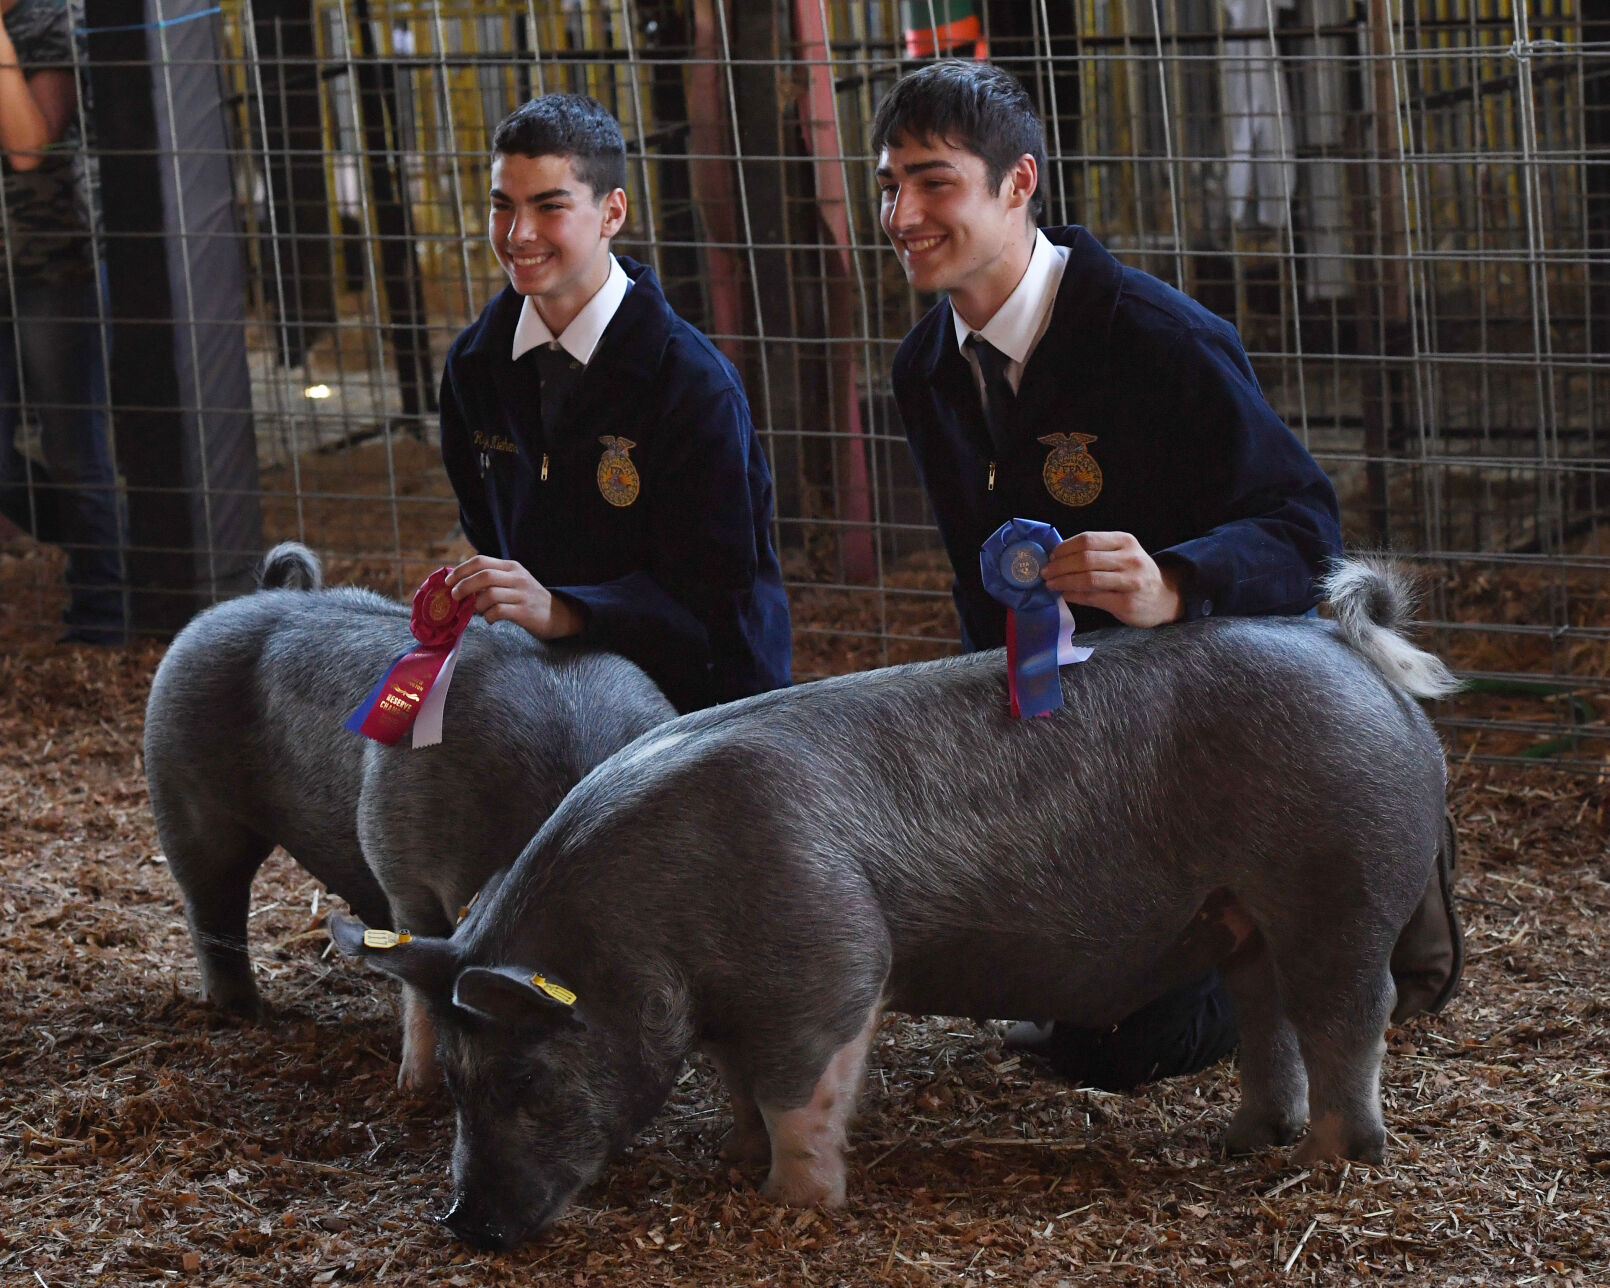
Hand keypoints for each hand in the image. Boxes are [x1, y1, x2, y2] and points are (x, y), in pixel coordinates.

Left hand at [444, 556, 584, 640]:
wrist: (557, 615)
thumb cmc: (527, 599)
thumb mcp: (512, 582)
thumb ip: (490, 580)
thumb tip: (458, 585)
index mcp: (511, 566)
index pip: (480, 561)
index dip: (460, 570)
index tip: (448, 582)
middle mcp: (517, 577)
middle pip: (483, 576)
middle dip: (463, 586)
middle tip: (454, 597)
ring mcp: (522, 594)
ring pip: (489, 595)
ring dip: (476, 605)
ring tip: (476, 611)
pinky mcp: (525, 611)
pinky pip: (498, 611)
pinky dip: (488, 617)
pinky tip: (490, 619)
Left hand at [1039, 531, 1183, 627]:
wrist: (1165, 597)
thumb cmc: (1135, 573)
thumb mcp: (1123, 554)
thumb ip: (1097, 552)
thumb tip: (1058, 556)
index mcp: (1125, 541)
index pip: (1088, 540)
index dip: (1065, 548)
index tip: (1051, 555)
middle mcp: (1130, 559)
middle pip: (1085, 559)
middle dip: (1059, 566)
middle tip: (1045, 572)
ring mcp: (1130, 582)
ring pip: (1088, 578)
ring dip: (1063, 581)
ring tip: (1051, 584)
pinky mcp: (1126, 603)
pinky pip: (1093, 598)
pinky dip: (1074, 596)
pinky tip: (1065, 595)